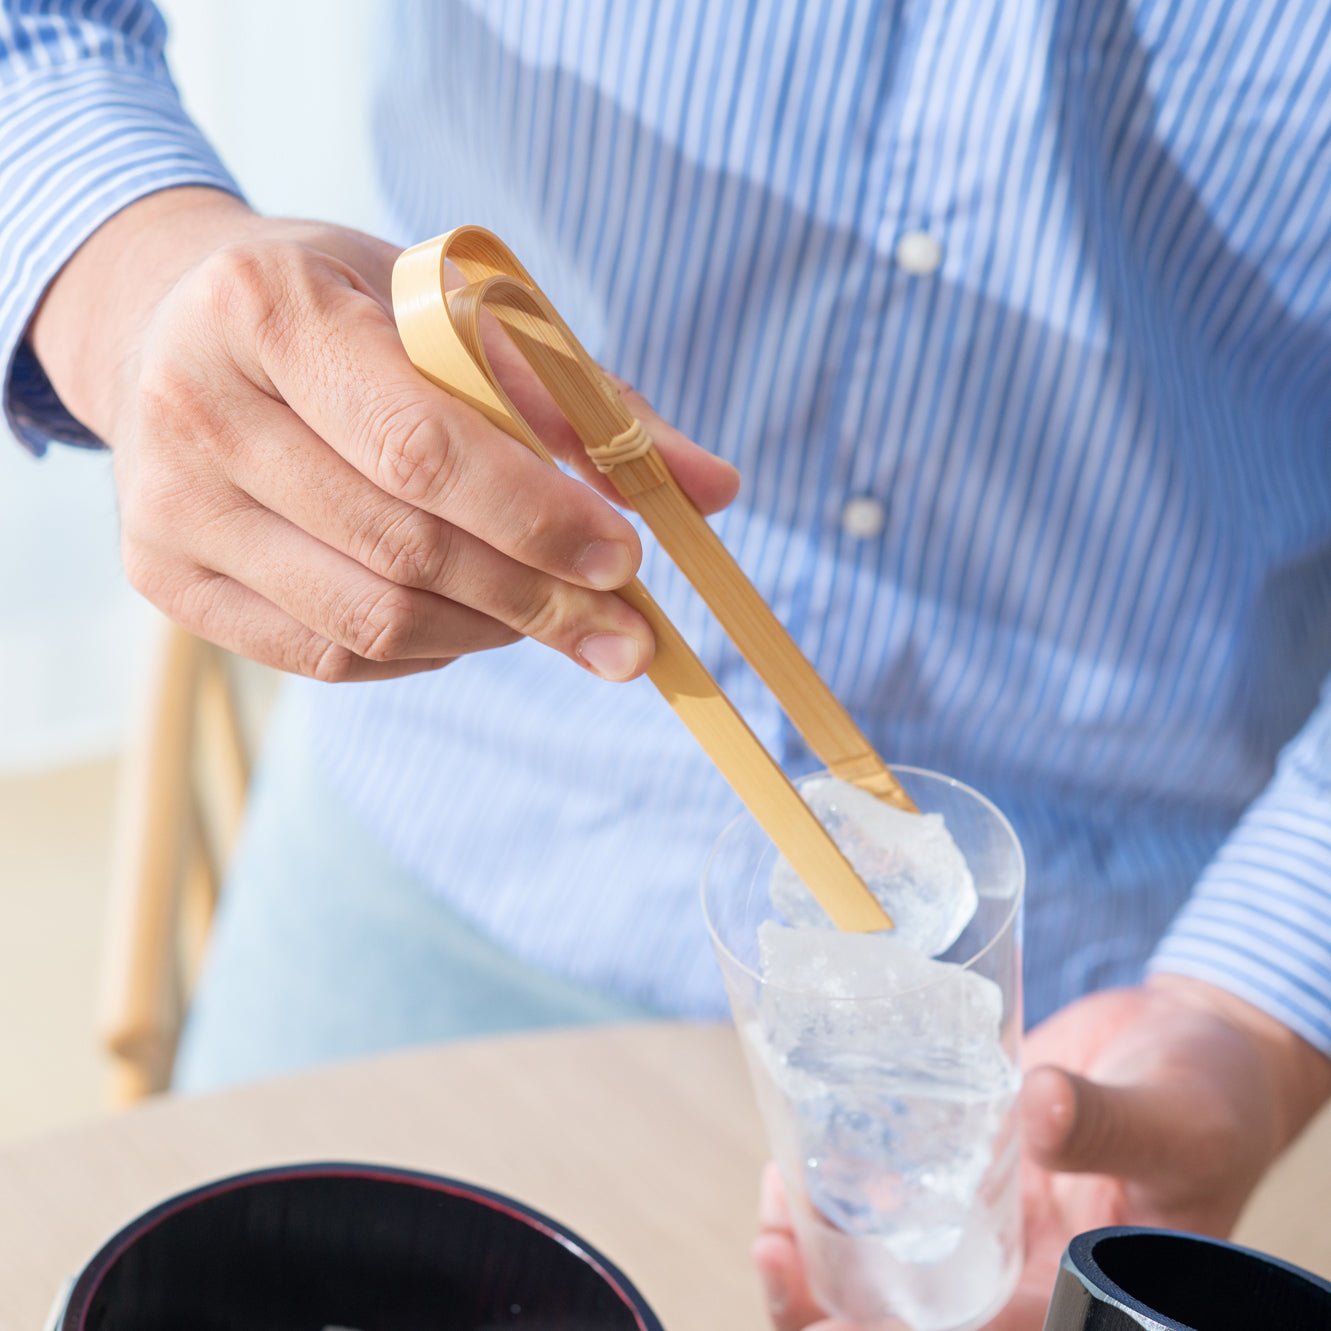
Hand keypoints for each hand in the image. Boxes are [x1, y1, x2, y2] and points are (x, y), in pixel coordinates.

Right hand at [30, 187, 737, 681]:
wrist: (181, 331)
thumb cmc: (351, 314)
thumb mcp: (460, 314)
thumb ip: (586, 400)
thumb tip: (717, 491)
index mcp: (267, 308)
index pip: (420, 444)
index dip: (536, 515)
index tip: (629, 561)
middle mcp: (193, 407)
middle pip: (401, 547)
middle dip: (536, 601)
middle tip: (628, 633)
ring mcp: (168, 506)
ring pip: (367, 619)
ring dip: (490, 634)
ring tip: (554, 617)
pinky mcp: (164, 581)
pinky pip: (325, 657)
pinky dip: (424, 652)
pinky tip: (473, 623)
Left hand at [754, 975, 1330, 1329]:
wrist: (1195, 1039)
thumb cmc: (1210, 1095)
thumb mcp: (1174, 1118)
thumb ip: (1109, 1123)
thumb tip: (1042, 1109)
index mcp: (1070, 1288)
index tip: (824, 1324)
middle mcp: (1015, 1261)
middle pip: (908, 1314)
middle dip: (829, 1302)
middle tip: (775, 1248)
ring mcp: (982, 1208)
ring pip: (885, 1258)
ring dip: (818, 1247)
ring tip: (774, 1200)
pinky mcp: (961, 1150)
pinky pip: (891, 1181)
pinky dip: (841, 1181)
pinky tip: (799, 1156)